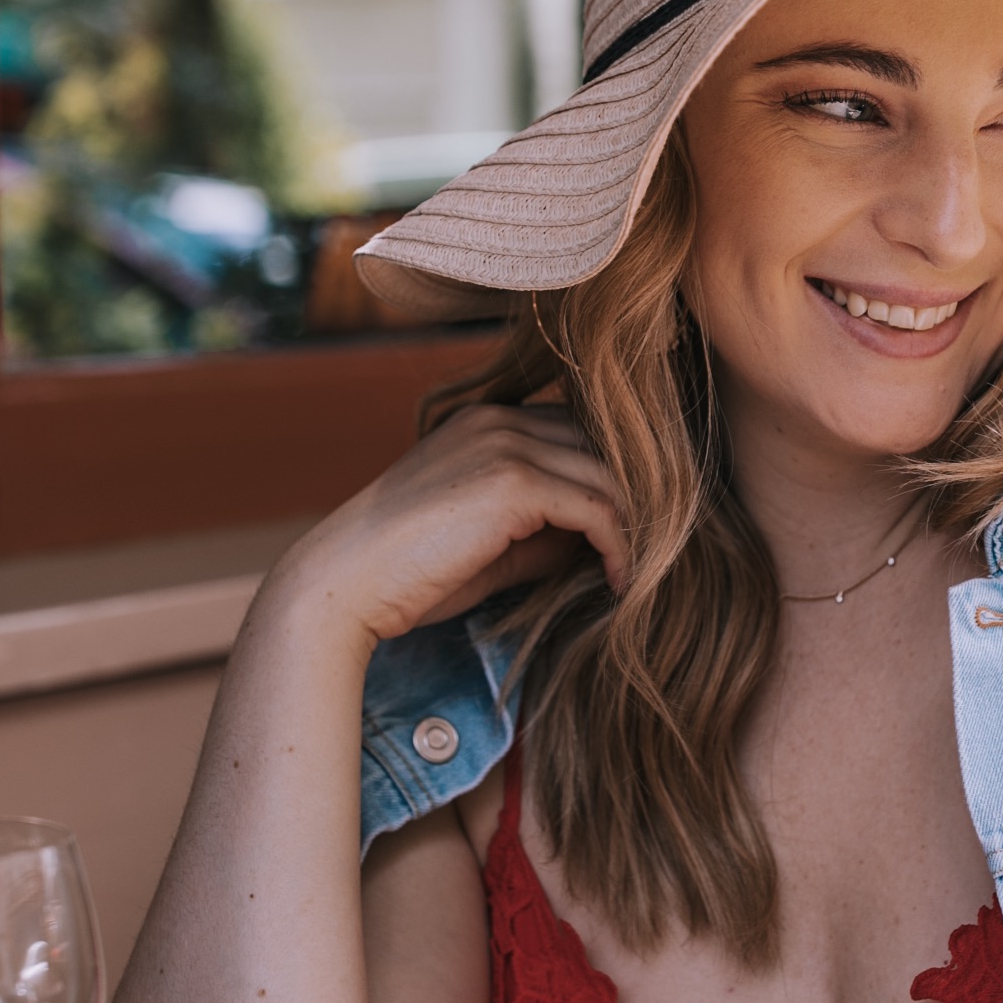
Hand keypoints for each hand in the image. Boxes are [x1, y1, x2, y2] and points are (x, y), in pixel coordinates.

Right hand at [285, 398, 628, 650]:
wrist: (343, 585)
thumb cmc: (409, 575)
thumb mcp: (492, 543)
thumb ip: (549, 529)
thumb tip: (611, 539)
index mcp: (488, 421)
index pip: (581, 433)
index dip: (615, 483)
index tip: (636, 534)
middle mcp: (499, 418)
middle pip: (605, 446)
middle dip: (639, 500)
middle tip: (658, 553)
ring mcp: (504, 442)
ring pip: (609, 475)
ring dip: (637, 527)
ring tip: (640, 573)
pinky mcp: (511, 480)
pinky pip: (596, 507)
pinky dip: (619, 546)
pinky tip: (619, 582)